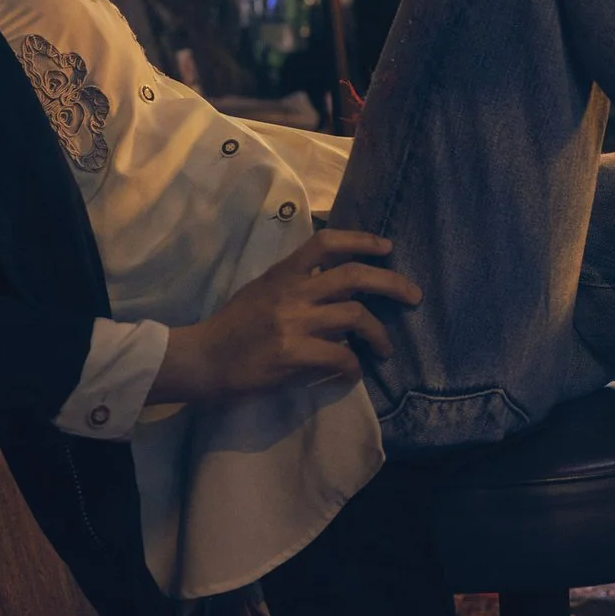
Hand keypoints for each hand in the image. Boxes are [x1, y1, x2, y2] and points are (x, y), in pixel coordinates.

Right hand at [150, 231, 421, 407]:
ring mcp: (292, 322)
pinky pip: (340, 356)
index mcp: (283, 273)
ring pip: (355, 317)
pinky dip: (353, 367)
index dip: (362, 240)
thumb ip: (297, 288)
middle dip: (392, 283)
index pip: (327, 242)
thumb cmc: (231, 329)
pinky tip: (352, 375)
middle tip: (414, 296)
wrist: (200, 360)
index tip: (387, 247)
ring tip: (385, 350)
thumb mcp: (262, 293)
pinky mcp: (292, 354)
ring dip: (380, 335)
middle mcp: (292, 291)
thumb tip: (341, 296)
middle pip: (355, 276)